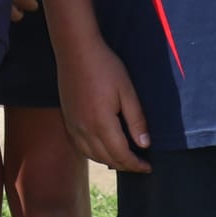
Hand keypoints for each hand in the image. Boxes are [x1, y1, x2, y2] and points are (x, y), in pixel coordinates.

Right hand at [55, 36, 150, 171]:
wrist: (75, 50)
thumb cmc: (105, 67)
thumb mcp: (127, 91)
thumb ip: (136, 120)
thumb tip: (144, 145)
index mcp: (102, 123)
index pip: (121, 155)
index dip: (136, 164)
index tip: (148, 167)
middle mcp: (84, 129)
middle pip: (106, 158)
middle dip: (125, 165)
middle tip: (139, 165)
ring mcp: (73, 124)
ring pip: (91, 155)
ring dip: (108, 161)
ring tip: (123, 159)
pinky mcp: (67, 118)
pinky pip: (79, 145)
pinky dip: (92, 153)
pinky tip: (101, 149)